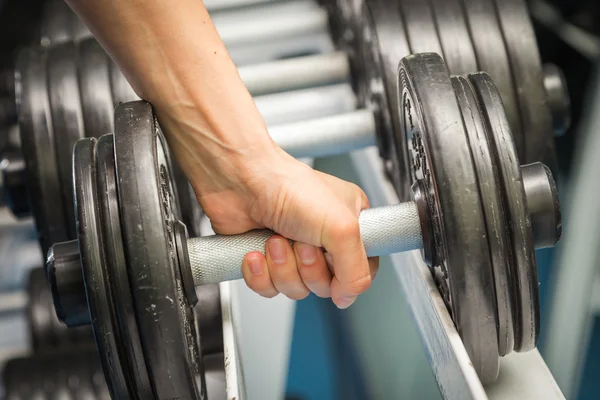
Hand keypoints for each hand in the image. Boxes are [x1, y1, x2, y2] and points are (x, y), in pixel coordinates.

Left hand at [160, 105, 377, 307]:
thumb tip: (348, 296)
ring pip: (296, 289)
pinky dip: (260, 273)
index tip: (333, 260)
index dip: (345, 274)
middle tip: (301, 242)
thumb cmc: (288, 186)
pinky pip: (268, 288)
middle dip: (307, 268)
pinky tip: (256, 251)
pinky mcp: (264, 259)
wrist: (240, 180)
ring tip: (275, 239)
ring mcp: (291, 249)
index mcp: (348, 224)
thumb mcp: (342, 228)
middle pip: (325, 284)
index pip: (360, 269)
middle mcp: (321, 238)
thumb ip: (356, 270)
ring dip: (282, 268)